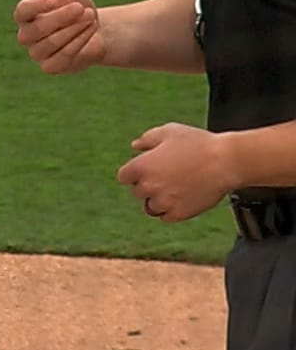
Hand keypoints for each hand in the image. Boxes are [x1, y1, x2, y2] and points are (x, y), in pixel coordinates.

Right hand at [13, 0, 103, 73]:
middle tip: (82, 8)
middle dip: (63, 17)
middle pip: (38, 29)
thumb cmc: (76, 6)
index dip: (37, 6)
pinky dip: (78, 45)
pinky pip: (62, 58)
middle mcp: (26, 35)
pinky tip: (90, 33)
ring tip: (91, 18)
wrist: (94, 30)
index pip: (23, 11)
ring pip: (52, 43)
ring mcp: (37, 53)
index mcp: (25, 15)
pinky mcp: (50, 66)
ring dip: (74, 30)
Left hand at [116, 122, 233, 222]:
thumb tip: (135, 146)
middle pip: (138, 192)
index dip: (135, 173)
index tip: (148, 170)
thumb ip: (148, 139)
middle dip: (148, 185)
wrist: (226, 161)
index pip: (124, 177)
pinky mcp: (179, 214)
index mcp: (141, 167)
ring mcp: (163, 202)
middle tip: (168, 177)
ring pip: (150, 207)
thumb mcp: (169, 132)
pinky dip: (171, 211)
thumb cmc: (198, 144)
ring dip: (158, 200)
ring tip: (175, 189)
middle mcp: (148, 186)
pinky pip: (166, 217)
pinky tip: (182, 199)